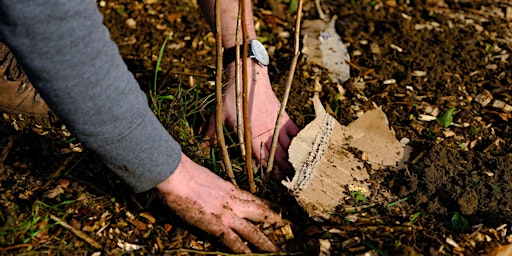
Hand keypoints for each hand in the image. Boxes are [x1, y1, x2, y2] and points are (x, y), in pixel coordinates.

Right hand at [156, 153, 284, 252]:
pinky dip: (243, 249)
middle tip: (287, 226)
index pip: (254, 198)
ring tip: (276, 250)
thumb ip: (215, 187)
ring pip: (252, 230)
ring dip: (265, 241)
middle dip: (274, 220)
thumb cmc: (186, 172)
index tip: (277, 208)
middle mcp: (233, 201)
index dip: (267, 205)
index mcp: (230, 189)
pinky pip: (232, 240)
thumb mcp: (207, 178)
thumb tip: (214, 191)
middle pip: (260, 212)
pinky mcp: (215, 224)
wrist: (177, 174)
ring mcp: (226, 214)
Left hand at [206, 59, 299, 177]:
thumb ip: (210, 135)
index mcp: (252, 137)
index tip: (276, 185)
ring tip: (300, 173)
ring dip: (295, 161)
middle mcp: (267, 134)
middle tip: (291, 184)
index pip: (263, 161)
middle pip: (280, 158)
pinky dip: (301, 143)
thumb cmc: (232, 97)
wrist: (249, 76)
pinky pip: (297, 133)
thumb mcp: (218, 116)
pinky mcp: (284, 117)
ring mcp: (278, 125)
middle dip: (285, 172)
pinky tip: (305, 152)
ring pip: (290, 148)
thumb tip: (199, 150)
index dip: (270, 174)